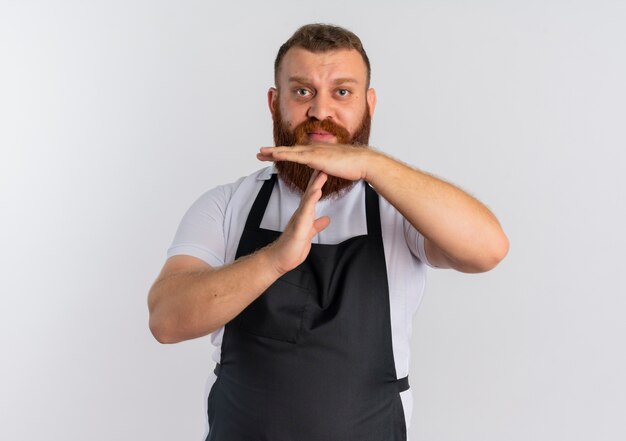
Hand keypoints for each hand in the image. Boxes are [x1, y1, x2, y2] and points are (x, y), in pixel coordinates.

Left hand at [257, 144, 374, 181]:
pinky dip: (283, 154)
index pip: (297, 152)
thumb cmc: (353, 165)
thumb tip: (324, 169)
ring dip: (273, 152)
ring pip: (289, 151)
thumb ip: (328, 165)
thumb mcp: (336, 165)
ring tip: (260, 153)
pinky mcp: (315, 157)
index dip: (284, 153)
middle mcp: (314, 149)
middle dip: (273, 151)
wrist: (363, 162)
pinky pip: (295, 156)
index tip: (273, 154)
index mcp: (318, 151)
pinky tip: (274, 155)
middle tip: (260, 152)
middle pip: (289, 150)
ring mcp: (314, 152)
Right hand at [265, 170, 330, 274]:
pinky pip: (305, 213)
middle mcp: (301, 213)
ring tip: (321, 174)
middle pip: (310, 192)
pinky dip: (311, 202)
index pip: (312, 195)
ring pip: (308, 199)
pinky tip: (316, 193)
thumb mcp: (309, 233)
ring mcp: (299, 219)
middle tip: (323, 164)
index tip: (324, 169)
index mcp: (304, 214)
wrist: (280, 259)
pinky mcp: (298, 227)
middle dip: (317, 178)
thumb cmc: (292, 247)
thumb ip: (317, 225)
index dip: (318, 182)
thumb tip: (326, 219)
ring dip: (315, 186)